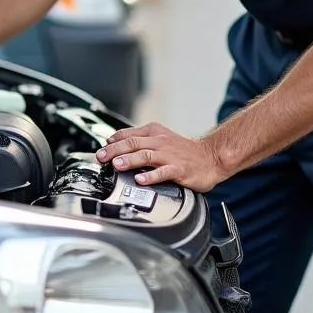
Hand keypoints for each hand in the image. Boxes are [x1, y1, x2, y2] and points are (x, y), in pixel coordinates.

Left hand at [95, 121, 225, 192]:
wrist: (211, 157)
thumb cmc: (183, 150)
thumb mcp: (160, 138)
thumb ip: (140, 141)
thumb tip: (115, 144)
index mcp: (154, 132)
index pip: (129, 134)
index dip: (113, 141)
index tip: (101, 147)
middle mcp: (160, 142)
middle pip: (133, 144)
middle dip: (114, 150)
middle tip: (101, 156)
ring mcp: (169, 156)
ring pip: (145, 155)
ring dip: (129, 160)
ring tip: (116, 165)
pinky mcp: (179, 169)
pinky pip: (163, 172)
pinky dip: (150, 176)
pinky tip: (140, 179)